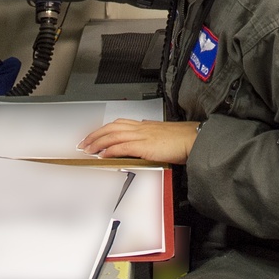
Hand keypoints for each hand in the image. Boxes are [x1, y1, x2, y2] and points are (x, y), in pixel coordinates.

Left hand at [77, 119, 198, 164]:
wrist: (194, 139)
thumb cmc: (183, 139)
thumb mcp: (163, 135)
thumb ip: (151, 137)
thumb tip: (143, 141)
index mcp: (144, 125)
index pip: (117, 124)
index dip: (103, 129)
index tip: (93, 136)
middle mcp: (140, 127)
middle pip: (111, 128)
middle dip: (95, 135)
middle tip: (84, 143)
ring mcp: (142, 135)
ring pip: (112, 135)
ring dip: (97, 142)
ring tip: (88, 149)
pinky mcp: (144, 145)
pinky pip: (122, 146)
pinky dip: (110, 150)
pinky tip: (102, 155)